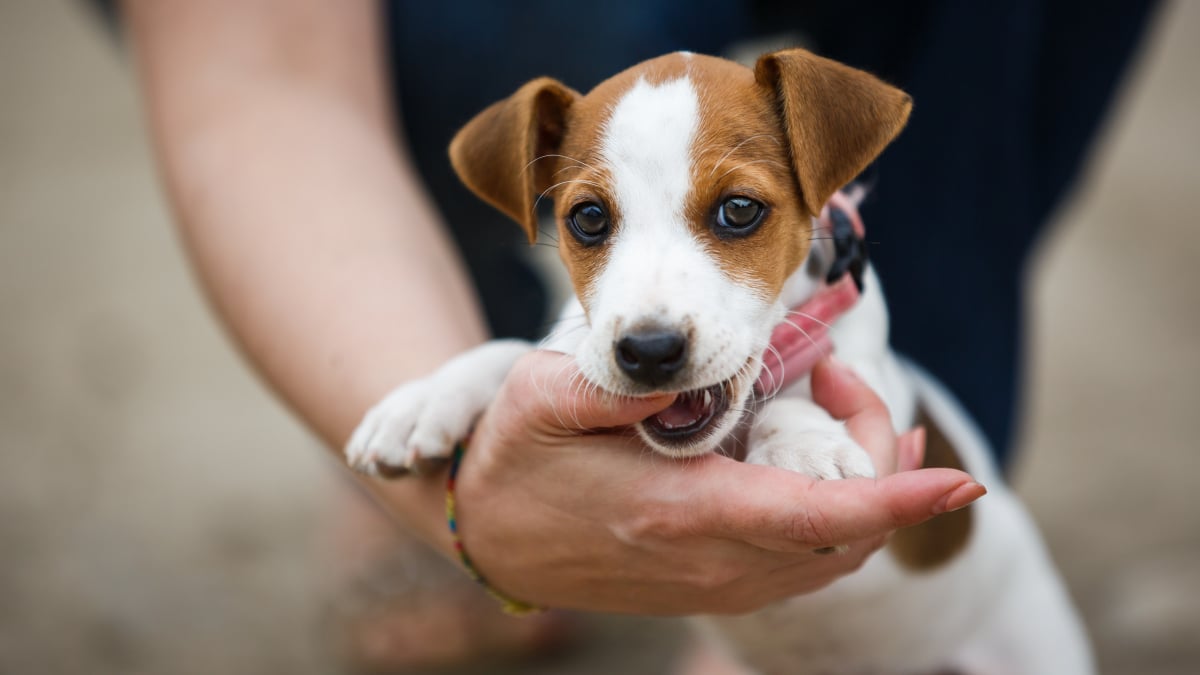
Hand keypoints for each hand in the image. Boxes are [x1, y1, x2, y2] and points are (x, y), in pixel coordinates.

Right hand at [453, 352, 983, 614]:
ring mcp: (715, 582)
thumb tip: (694, 365)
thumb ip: (621, 382)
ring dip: (866, 487)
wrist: (488, 537)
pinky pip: (806, 562)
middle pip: (846, 535)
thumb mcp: (545, 399)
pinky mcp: (714, 582)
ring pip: (835, 555)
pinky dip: (841, 516)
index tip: (956, 479)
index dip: (896, 500)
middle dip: (882, 460)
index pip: (814, 516)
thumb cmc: (515, 459)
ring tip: (839, 406)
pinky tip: (827, 463)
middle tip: (835, 377)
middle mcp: (711, 562)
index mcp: (678, 513)